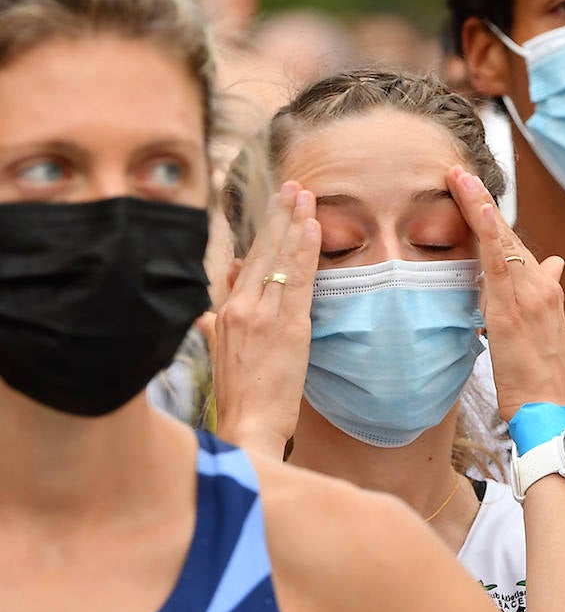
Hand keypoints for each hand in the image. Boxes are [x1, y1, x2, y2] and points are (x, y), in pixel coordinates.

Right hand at [213, 182, 319, 457]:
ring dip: (294, 223)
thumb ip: (216, 328)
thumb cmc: (241, 397)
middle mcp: (240, 308)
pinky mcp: (287, 327)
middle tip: (293, 186)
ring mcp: (263, 315)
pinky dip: (304, 251)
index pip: (248, 262)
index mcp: (226, 312)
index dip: (264, 232)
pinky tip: (311, 227)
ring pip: (279, 259)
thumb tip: (207, 313)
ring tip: (306, 195)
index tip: (276, 205)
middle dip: (278, 216)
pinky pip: (296, 280)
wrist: (248, 425)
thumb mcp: (222, 355)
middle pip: (262, 252)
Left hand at [447, 166, 564, 420]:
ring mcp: (529, 294)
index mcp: (544, 290)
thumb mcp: (540, 333)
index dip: (493, 219)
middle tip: (457, 172)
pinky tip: (476, 206)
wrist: (551, 407)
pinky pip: (499, 261)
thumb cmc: (541, 379)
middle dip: (482, 202)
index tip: (473, 193)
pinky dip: (488, 230)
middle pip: (508, 235)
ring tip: (459, 177)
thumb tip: (555, 264)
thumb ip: (540, 298)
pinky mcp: (512, 308)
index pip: (515, 246)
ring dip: (479, 205)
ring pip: (502, 240)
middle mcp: (541, 285)